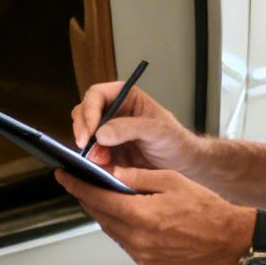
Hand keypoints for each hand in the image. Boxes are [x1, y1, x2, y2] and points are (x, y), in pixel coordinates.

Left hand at [55, 167, 252, 264]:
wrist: (229, 241)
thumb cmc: (207, 209)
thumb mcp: (172, 181)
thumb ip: (138, 177)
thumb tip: (112, 174)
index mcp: (141, 216)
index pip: (97, 198)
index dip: (77, 185)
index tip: (63, 175)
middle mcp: (136, 239)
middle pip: (99, 215)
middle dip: (87, 196)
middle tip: (78, 181)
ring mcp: (141, 254)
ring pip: (110, 229)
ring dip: (102, 212)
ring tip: (98, 194)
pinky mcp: (147, 263)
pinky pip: (124, 241)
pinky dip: (118, 225)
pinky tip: (121, 212)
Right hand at [69, 82, 201, 171]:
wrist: (182, 166)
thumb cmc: (175, 142)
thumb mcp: (157, 131)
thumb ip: (130, 128)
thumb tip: (101, 134)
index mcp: (124, 97)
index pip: (96, 95)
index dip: (88, 111)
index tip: (89, 133)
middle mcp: (113, 112)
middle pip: (83, 114)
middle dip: (83, 131)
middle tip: (86, 149)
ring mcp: (108, 133)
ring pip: (84, 136)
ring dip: (87, 149)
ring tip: (101, 161)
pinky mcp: (107, 152)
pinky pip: (90, 154)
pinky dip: (92, 161)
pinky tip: (102, 168)